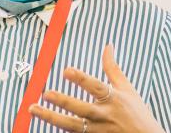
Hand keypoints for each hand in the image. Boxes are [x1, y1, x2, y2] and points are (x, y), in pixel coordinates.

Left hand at [29, 44, 163, 132]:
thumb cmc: (136, 112)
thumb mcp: (127, 88)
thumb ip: (113, 68)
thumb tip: (107, 46)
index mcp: (114, 99)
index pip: (96, 87)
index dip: (81, 79)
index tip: (66, 70)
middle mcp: (105, 115)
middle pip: (81, 108)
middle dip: (63, 101)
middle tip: (46, 93)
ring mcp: (98, 131)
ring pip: (71, 125)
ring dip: (51, 118)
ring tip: (34, 109)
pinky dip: (61, 132)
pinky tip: (45, 126)